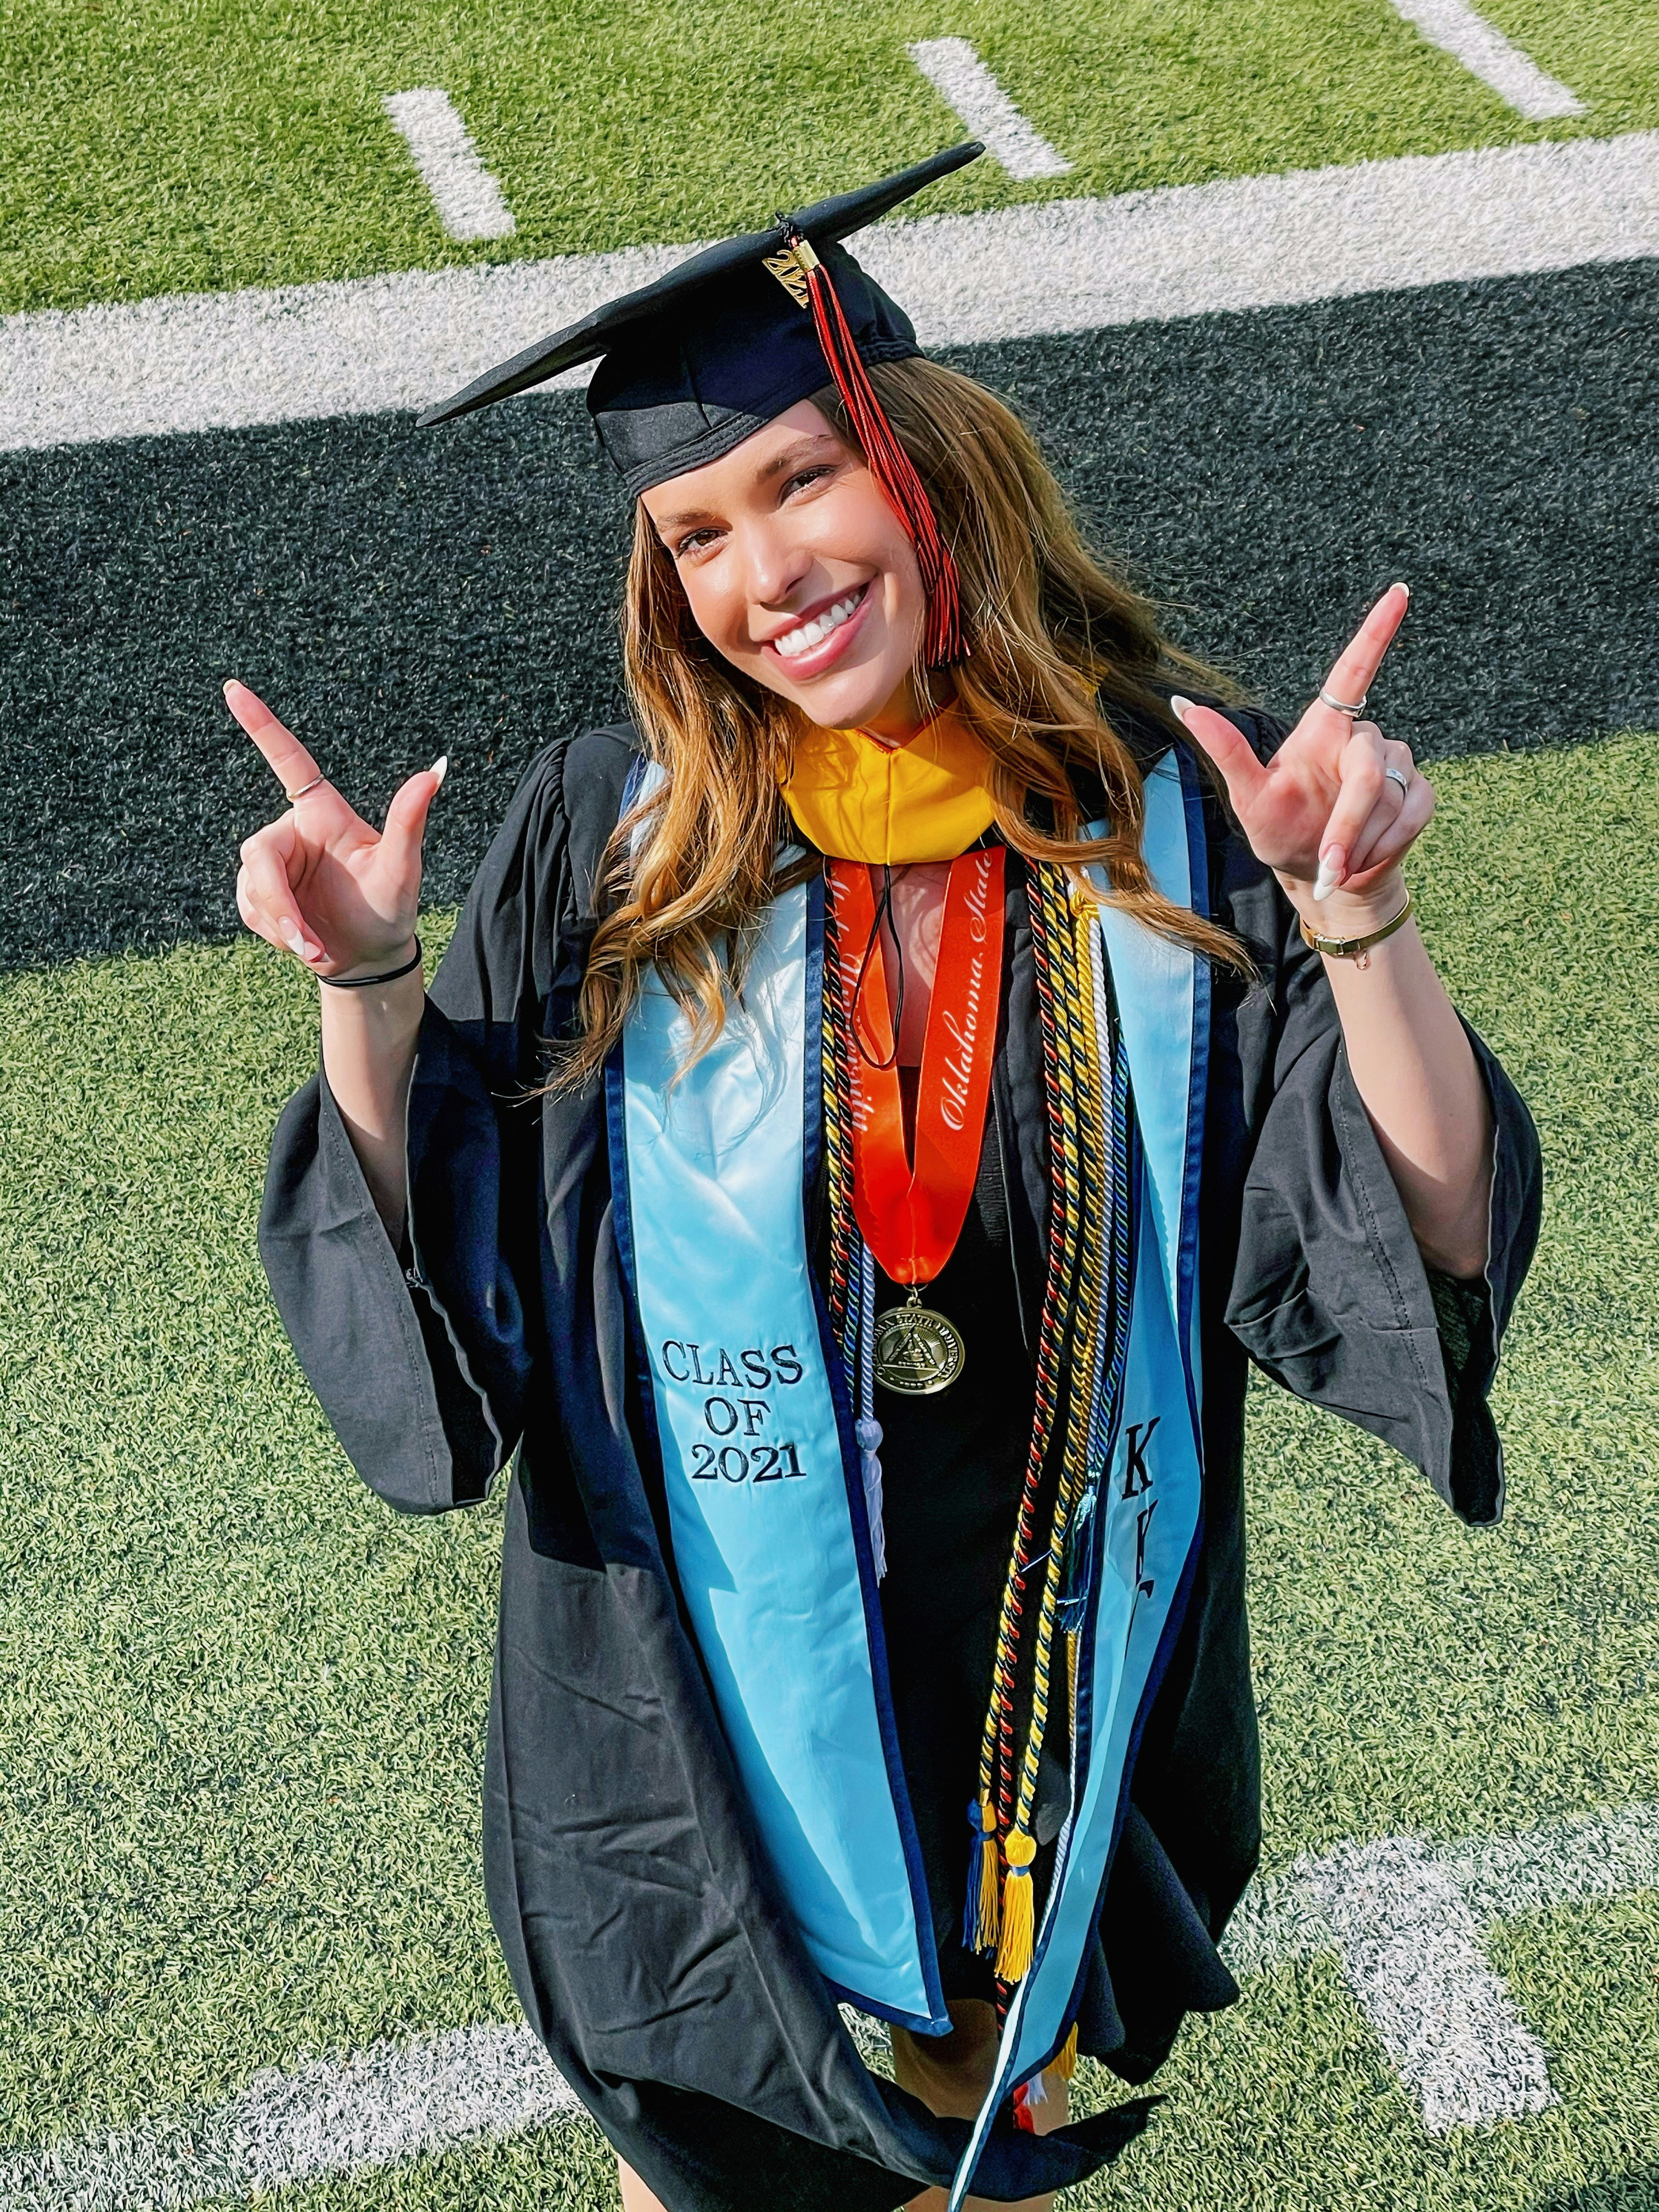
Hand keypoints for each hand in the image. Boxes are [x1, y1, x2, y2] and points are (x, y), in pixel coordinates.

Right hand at [226, 681, 446, 977]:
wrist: (370, 955)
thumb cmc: (391, 906)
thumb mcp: (402, 867)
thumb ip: (409, 820)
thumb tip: (437, 769)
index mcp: (322, 812)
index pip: (288, 759)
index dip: (260, 724)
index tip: (233, 687)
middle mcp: (292, 832)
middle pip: (259, 854)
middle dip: (278, 903)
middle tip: (306, 941)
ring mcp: (273, 864)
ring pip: (253, 888)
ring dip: (283, 925)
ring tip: (317, 947)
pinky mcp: (258, 895)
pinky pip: (250, 910)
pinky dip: (278, 934)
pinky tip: (305, 944)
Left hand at [1172, 584, 1433, 930]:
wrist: (1320, 878)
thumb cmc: (1280, 832)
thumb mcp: (1248, 798)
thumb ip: (1226, 751)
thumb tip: (1182, 704)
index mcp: (1324, 729)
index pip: (1354, 669)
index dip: (1376, 631)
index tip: (1399, 591)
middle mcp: (1362, 739)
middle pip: (1367, 767)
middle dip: (1349, 821)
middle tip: (1331, 862)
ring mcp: (1394, 764)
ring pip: (1390, 795)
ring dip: (1362, 840)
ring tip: (1339, 859)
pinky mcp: (1418, 793)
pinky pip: (1415, 812)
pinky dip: (1389, 845)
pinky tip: (1366, 858)